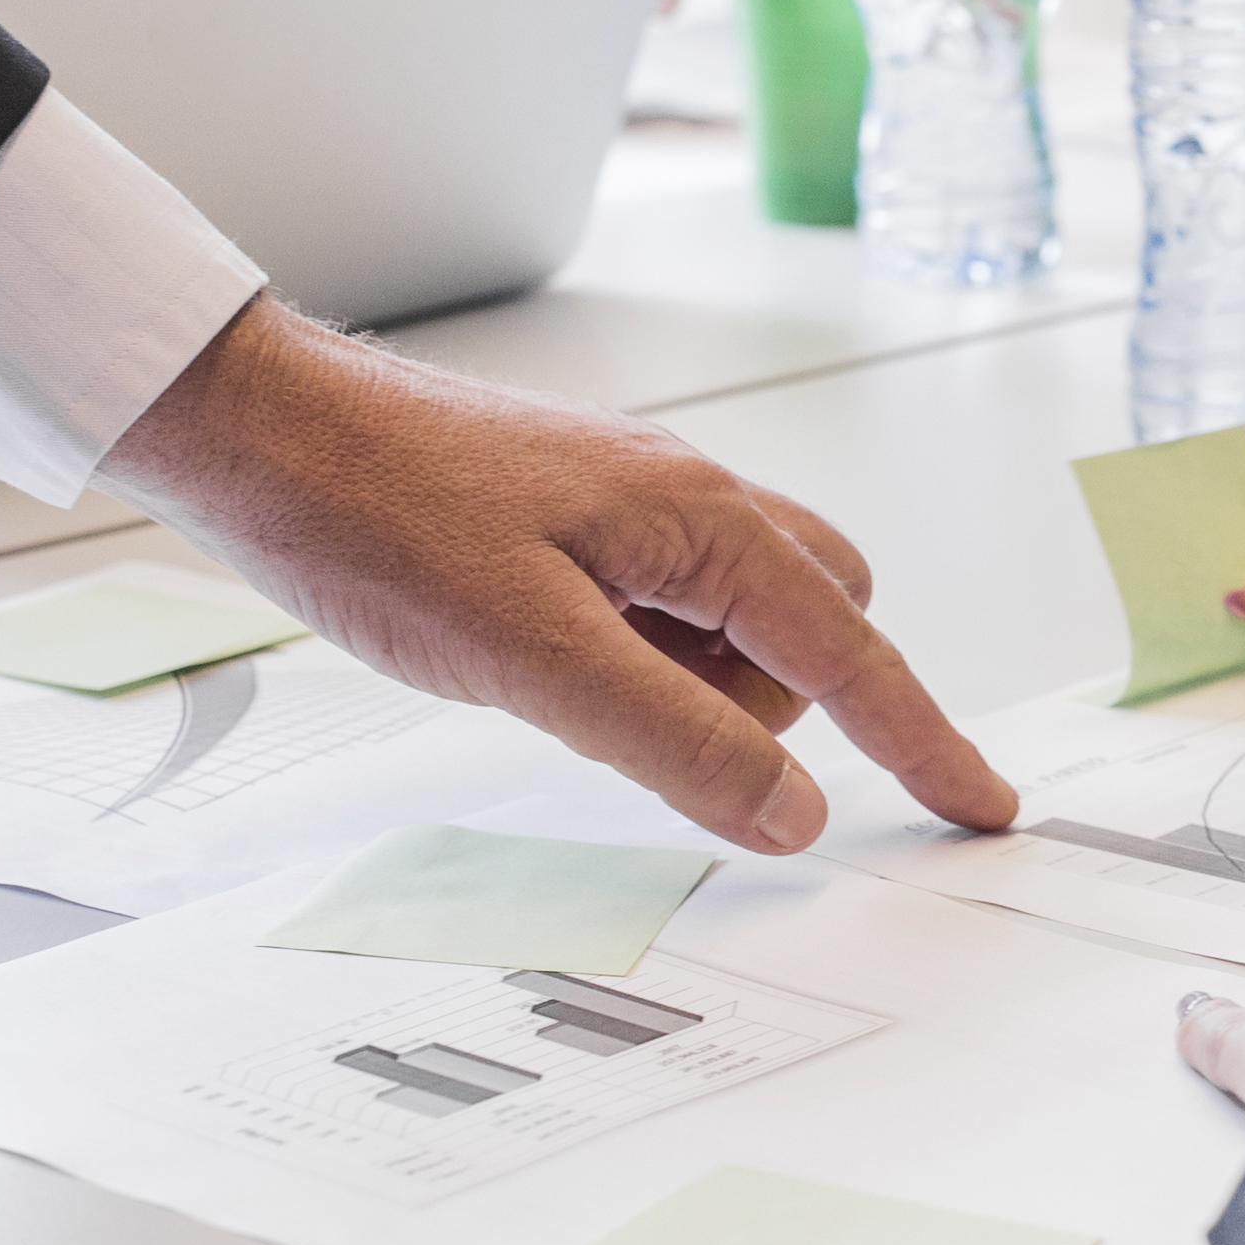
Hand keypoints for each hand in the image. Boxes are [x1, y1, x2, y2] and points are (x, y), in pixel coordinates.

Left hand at [98, 296, 1014, 853]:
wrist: (258, 431)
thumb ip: (674, 740)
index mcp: (703, 521)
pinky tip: (537, 665)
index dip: (924, 742)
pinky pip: (656, 608)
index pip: (853, 653)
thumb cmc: (378, 520)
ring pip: (729, 622)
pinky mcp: (575, 522)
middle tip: (666, 745)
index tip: (985, 810)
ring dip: (685, 685)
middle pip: (814, 626)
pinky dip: (631, 659)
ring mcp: (632, 506)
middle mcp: (690, 500)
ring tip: (555, 686)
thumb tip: (794, 814)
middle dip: (776, 707)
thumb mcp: (534, 659)